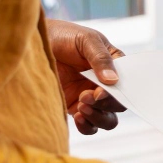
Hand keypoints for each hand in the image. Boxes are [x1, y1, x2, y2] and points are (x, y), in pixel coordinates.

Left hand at [46, 19, 125, 134]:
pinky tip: (77, 116)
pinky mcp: (74, 107)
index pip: (126, 84)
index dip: (118, 92)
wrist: (35, 44)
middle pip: (119, 105)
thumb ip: (100, 58)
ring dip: (98, 117)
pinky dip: (87, 126)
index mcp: (113, 65)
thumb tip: (112, 80)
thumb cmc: (63, 36)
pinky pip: (89, 125)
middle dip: (106, 105)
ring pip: (107, 119)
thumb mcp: (86, 40)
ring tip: (81, 107)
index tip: (100, 92)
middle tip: (86, 97)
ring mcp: (90, 97)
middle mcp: (104, 84)